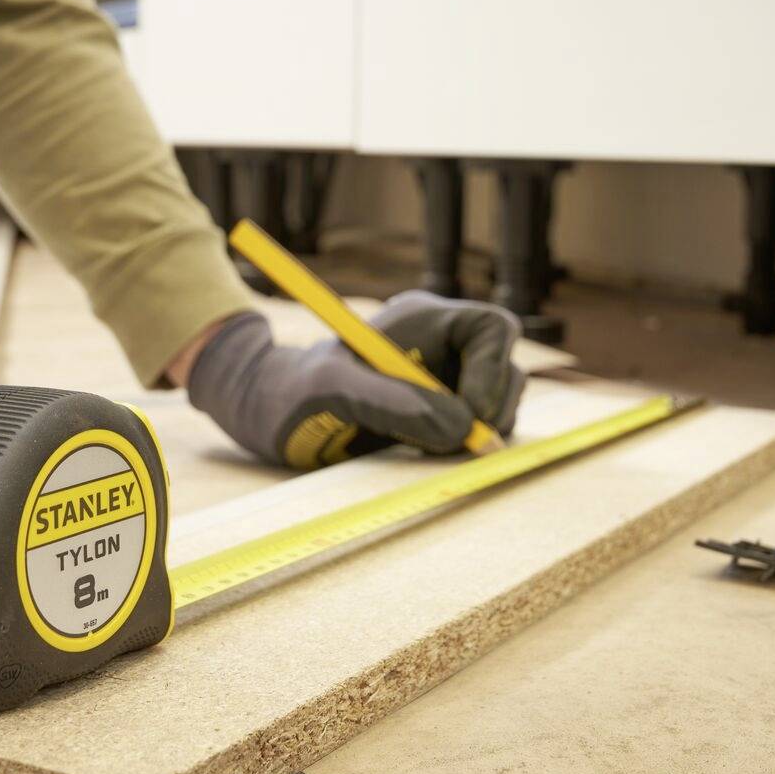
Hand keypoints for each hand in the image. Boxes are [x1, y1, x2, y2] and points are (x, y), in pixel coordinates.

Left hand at [185, 291, 525, 468]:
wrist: (269, 412)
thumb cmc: (291, 391)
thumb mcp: (333, 391)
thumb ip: (394, 403)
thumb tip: (461, 428)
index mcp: (421, 319)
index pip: (490, 328)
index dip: (494, 370)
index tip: (472, 415)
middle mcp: (441, 344)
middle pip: (505, 367)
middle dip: (492, 407)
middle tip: (460, 445)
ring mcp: (444, 377)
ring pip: (498, 402)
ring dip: (479, 432)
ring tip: (424, 447)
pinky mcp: (439, 412)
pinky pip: (477, 429)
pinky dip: (466, 447)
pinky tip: (423, 454)